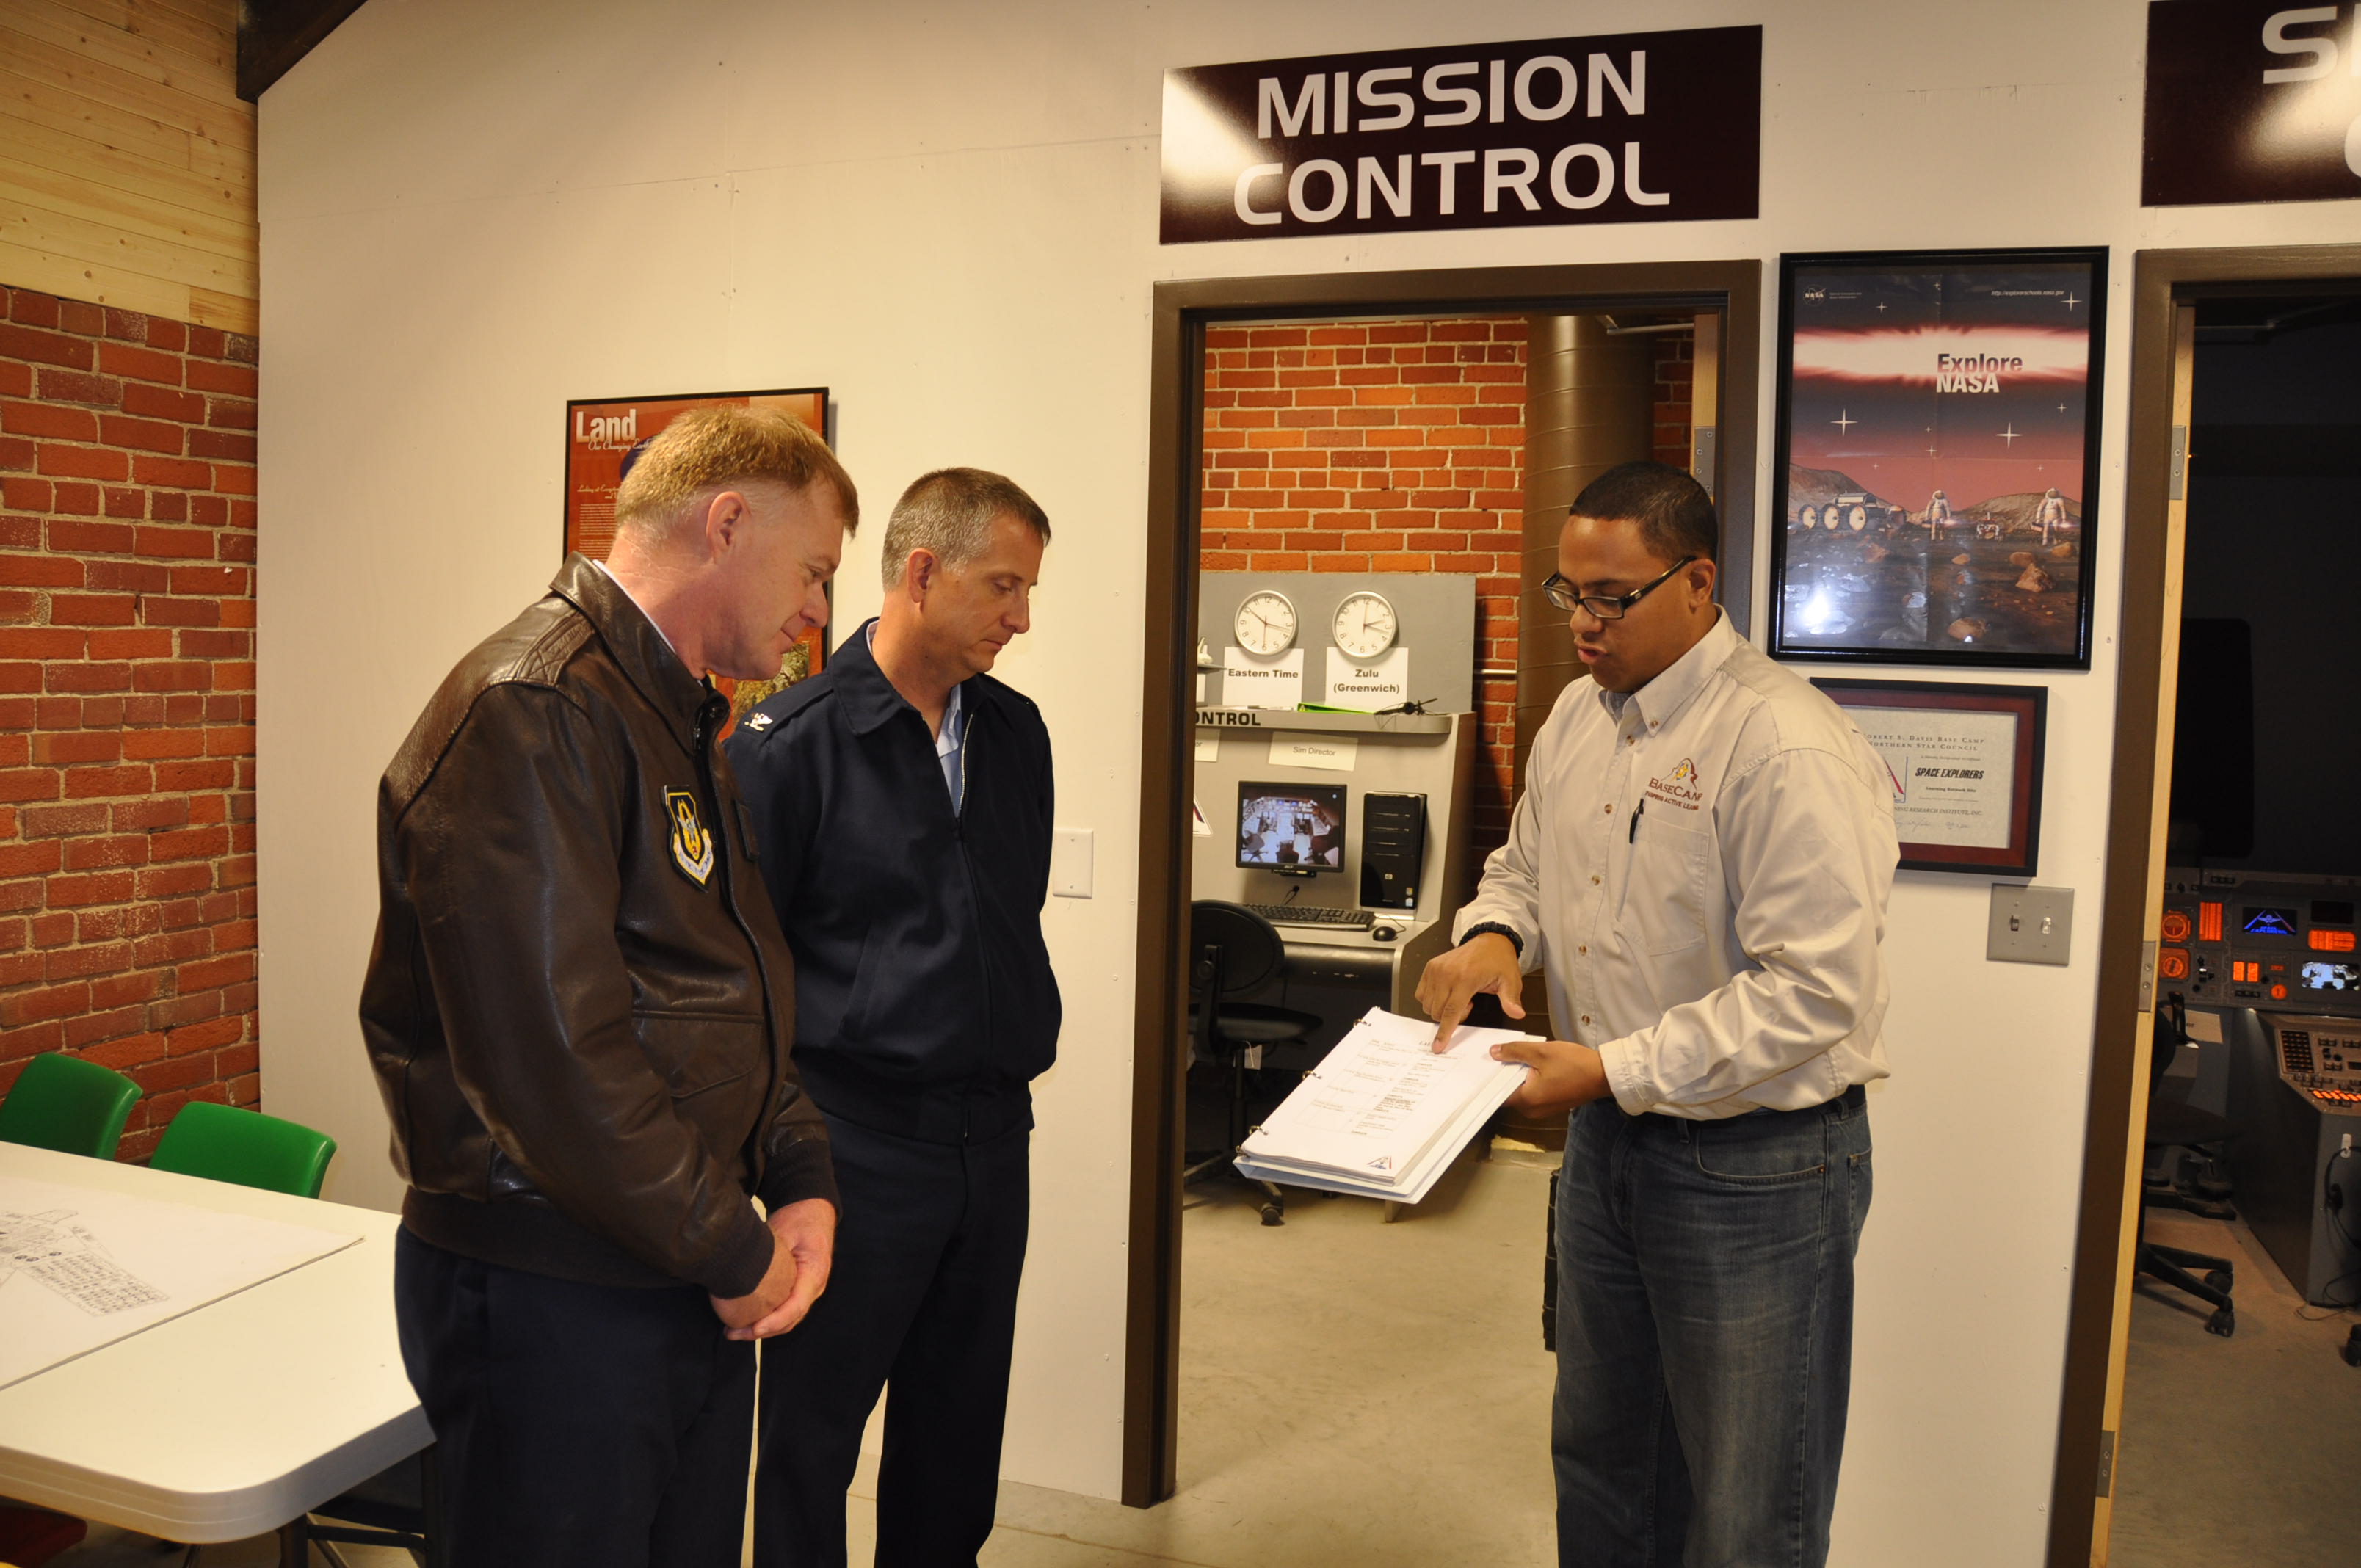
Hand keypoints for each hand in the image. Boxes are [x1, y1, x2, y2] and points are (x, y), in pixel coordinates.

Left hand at [715, 1199, 835, 1340]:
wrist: (812, 1210)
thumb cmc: (799, 1218)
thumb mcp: (783, 1232)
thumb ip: (769, 1256)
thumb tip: (741, 1275)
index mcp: (814, 1273)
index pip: (795, 1307)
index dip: (774, 1322)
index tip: (753, 1328)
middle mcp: (814, 1288)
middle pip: (789, 1320)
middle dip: (761, 1331)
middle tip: (732, 1333)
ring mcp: (806, 1291)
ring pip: (786, 1320)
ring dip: (761, 1329)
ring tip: (733, 1331)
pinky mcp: (797, 1290)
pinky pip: (783, 1311)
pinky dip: (765, 1319)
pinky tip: (745, 1320)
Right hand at [1416, 931, 1524, 1049]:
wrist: (1489, 940)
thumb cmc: (1498, 960)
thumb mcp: (1510, 980)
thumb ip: (1511, 999)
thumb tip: (1517, 1013)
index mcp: (1465, 978)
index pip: (1450, 1012)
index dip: (1444, 1032)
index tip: (1438, 1046)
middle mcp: (1446, 973)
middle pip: (1437, 1011)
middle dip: (1451, 1017)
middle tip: (1469, 1004)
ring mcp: (1436, 969)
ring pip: (1428, 1004)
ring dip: (1441, 1008)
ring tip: (1460, 996)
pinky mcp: (1430, 967)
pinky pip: (1421, 993)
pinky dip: (1432, 1000)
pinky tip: (1448, 993)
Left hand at [1492, 1038, 1611, 1111]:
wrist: (1603, 1075)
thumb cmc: (1574, 1064)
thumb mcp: (1541, 1052)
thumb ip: (1514, 1052)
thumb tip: (1493, 1052)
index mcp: (1527, 1100)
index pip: (1497, 1092)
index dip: (1492, 1076)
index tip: (1488, 1061)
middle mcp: (1532, 1110)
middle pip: (1508, 1091)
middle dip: (1506, 1072)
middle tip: (1504, 1053)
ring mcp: (1542, 1110)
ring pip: (1522, 1091)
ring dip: (1520, 1075)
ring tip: (1521, 1056)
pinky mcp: (1551, 1105)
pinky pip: (1533, 1093)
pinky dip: (1531, 1079)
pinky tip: (1535, 1065)